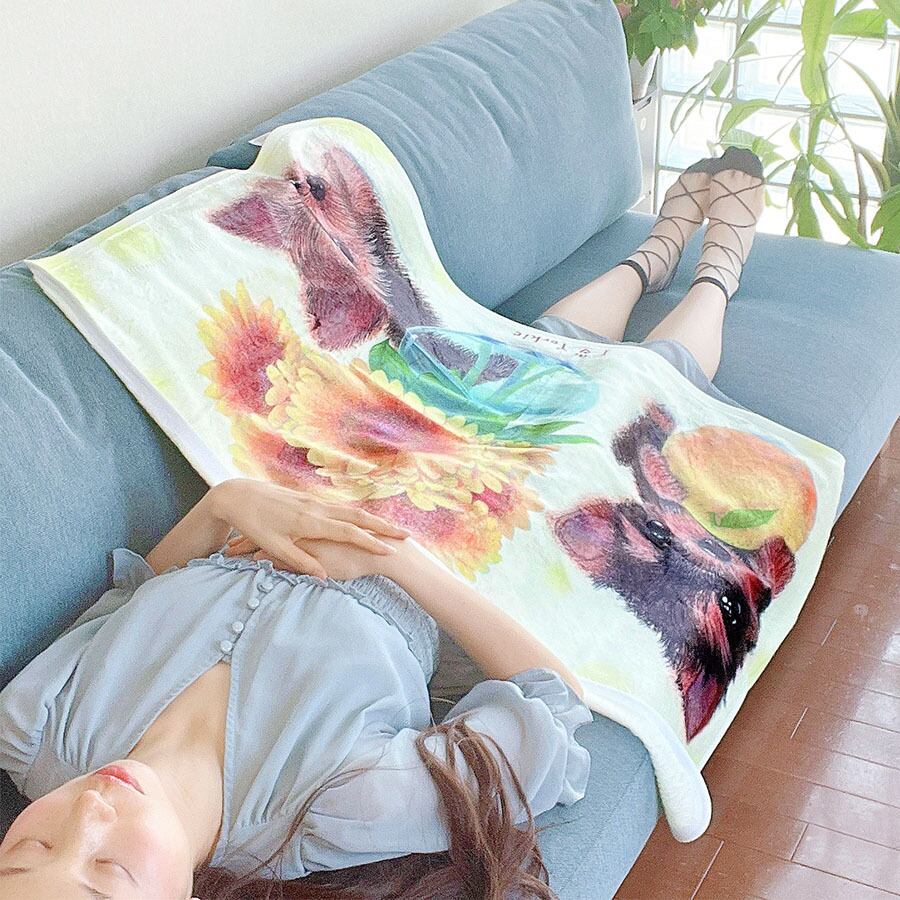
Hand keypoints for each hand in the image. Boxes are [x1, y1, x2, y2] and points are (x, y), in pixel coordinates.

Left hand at [209, 478, 408, 578]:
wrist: (237, 495)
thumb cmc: (253, 523)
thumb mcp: (275, 545)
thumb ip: (299, 561)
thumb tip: (319, 577)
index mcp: (312, 521)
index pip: (352, 532)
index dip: (373, 542)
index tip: (393, 550)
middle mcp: (317, 508)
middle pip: (359, 516)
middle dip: (384, 526)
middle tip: (406, 535)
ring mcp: (313, 501)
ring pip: (349, 510)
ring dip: (371, 520)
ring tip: (391, 529)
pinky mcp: (306, 499)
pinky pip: (337, 507)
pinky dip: (354, 514)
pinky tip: (360, 520)